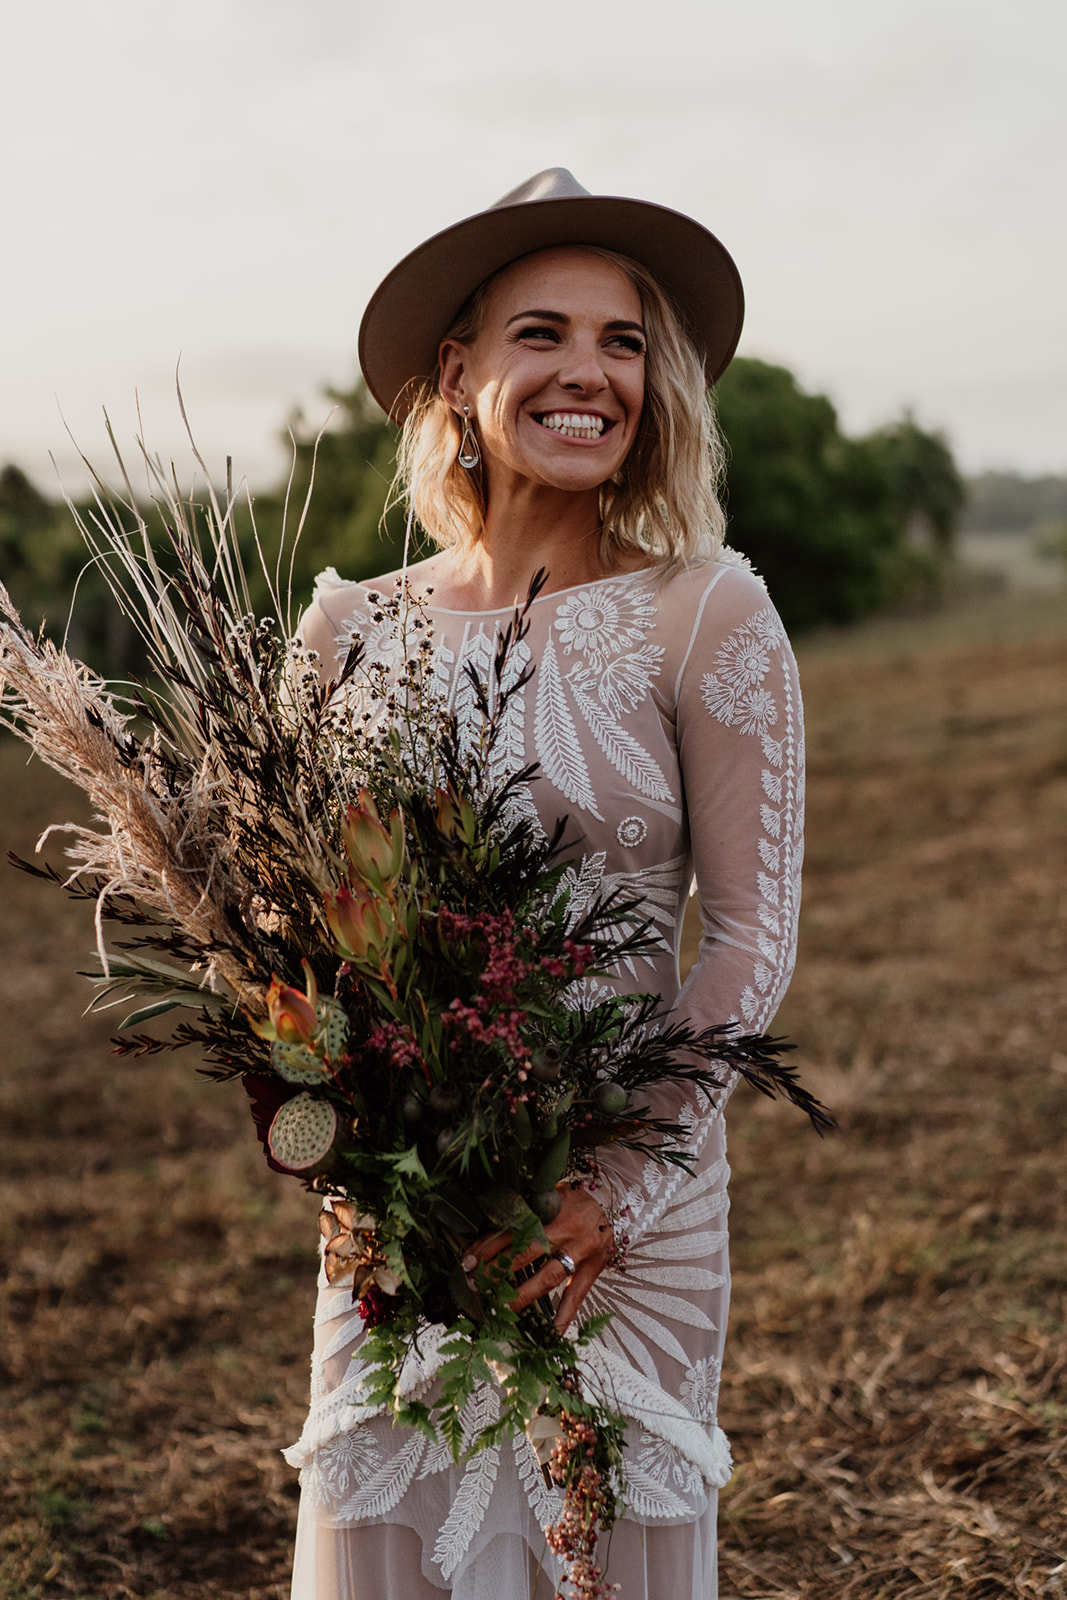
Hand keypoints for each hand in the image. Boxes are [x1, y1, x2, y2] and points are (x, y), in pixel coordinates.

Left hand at [462, 1184, 612, 1332]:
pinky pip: (578, 1293)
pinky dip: (566, 1314)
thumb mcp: (546, 1197)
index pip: (512, 1230)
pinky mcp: (593, 1266)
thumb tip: (486, 1235)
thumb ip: (523, 1213)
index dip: (488, 1246)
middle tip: (475, 1286)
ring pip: (548, 1276)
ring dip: (522, 1294)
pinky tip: (552, 1332)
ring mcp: (581, 1250)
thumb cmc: (570, 1199)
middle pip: (526, 1253)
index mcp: (550, 1209)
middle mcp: (565, 1229)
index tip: (467, 1261)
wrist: (609, 1200)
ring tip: (501, 1308)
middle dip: (498, 1271)